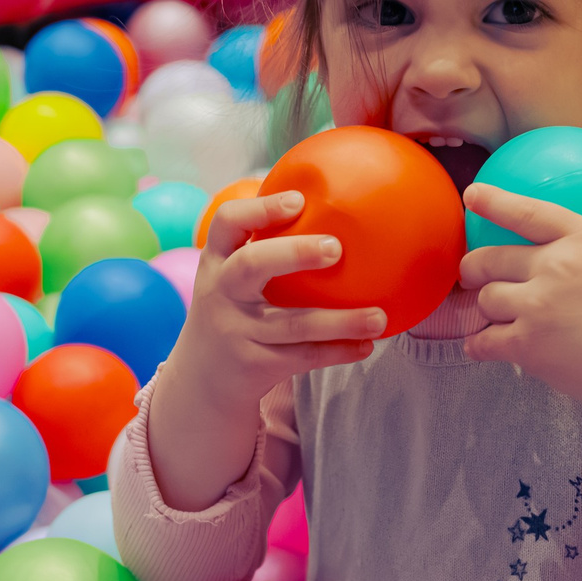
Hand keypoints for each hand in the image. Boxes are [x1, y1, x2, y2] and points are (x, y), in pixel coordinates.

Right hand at [163, 191, 387, 409]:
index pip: (226, 222)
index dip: (259, 208)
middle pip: (252, 265)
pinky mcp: (255, 364)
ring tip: (379, 316)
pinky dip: (338, 351)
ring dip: (340, 321)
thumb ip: (262, 248)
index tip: (298, 200)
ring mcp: (236, 331)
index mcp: (217, 261)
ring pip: (293, 323)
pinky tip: (366, 345)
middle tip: (337, 247)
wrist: (202, 380)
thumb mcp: (229, 278)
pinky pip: (304, 356)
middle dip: (294, 253)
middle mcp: (221, 293)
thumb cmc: (233, 312)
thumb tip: (328, 203)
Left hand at [459, 185, 581, 409]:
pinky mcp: (526, 344)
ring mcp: (537, 306)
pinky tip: (482, 346)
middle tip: (473, 274)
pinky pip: (483, 339)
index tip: (472, 195)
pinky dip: (478, 344)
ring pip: (485, 299)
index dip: (495, 200)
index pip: (529, 213)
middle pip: (490, 258)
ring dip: (485, 308)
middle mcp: (556, 267)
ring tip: (493, 315)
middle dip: (473, 267)